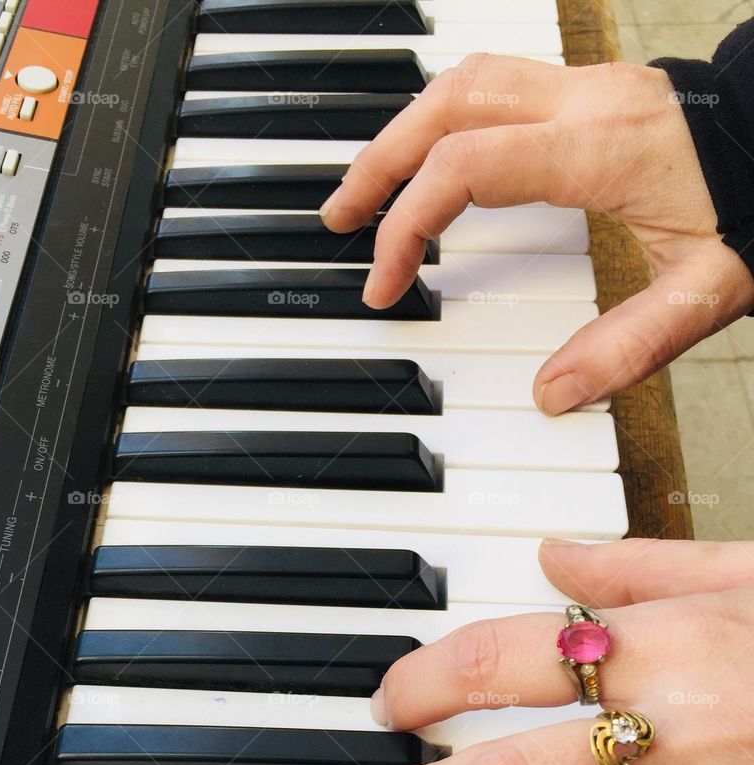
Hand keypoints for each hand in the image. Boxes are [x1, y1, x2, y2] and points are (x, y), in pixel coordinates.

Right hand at [320, 55, 753, 413]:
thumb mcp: (711, 289)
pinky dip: (446, 121)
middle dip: (380, 164)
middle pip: (446, 106)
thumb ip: (632, 346)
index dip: (408, 225)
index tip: (386, 285)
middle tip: (340, 220)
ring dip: (406, 132)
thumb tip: (553, 395)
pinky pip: (494, 86)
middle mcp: (584, 101)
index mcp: (602, 148)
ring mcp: (587, 85)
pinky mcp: (593, 89)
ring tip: (370, 188)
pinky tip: (434, 160)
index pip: (466, 168)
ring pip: (464, 81)